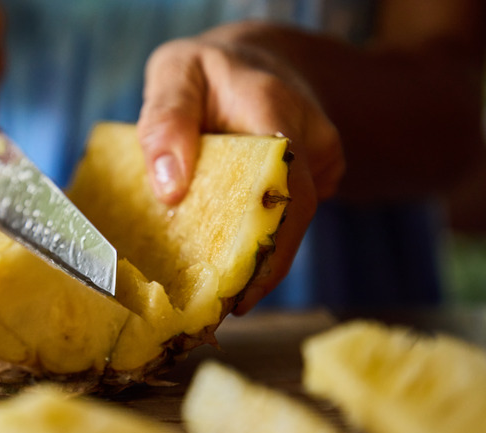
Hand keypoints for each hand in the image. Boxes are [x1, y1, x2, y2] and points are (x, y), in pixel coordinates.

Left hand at [137, 22, 344, 313]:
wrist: (249, 66)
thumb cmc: (205, 72)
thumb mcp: (174, 73)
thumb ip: (166, 120)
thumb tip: (170, 190)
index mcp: (274, 107)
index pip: (284, 184)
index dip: (267, 245)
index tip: (238, 290)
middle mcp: (311, 136)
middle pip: (295, 217)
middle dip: (261, 270)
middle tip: (222, 311)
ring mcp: (319, 159)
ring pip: (293, 224)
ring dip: (260, 262)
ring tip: (222, 303)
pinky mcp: (315, 177)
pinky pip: (288, 218)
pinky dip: (259, 244)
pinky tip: (230, 269)